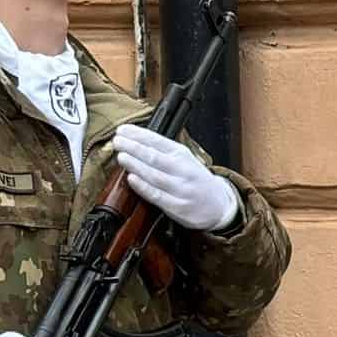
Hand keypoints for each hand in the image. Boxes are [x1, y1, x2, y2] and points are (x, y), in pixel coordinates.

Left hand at [113, 124, 239, 231]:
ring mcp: (181, 188)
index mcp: (183, 155)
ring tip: (121, 156)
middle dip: (134, 147)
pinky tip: (131, 179)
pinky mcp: (177, 206)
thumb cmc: (196, 181)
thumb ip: (163, 152)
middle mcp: (183, 170)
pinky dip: (143, 187)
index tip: (122, 130)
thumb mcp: (186, 160)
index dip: (139, 134)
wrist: (218, 205)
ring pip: (155, 175)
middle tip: (118, 141)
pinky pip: (157, 195)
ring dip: (136, 165)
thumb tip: (134, 142)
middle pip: (155, 157)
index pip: (158, 141)